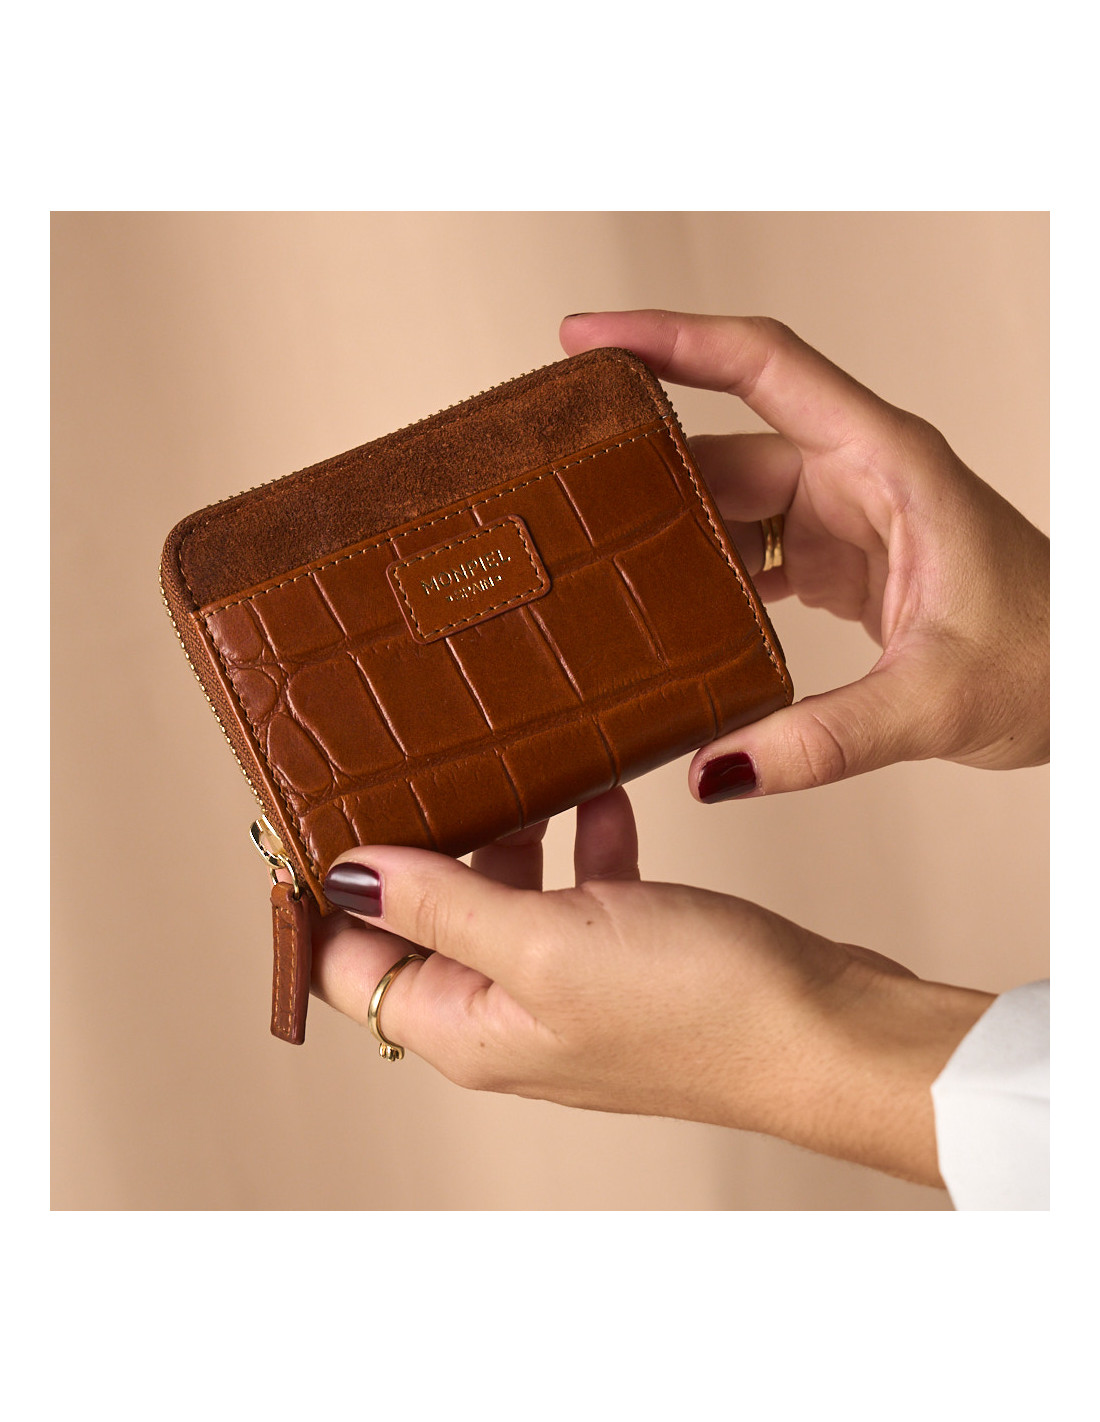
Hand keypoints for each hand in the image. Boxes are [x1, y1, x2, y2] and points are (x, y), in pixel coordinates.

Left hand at [313, 789, 992, 1186]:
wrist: (827, 1032)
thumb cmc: (699, 1008)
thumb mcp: (547, 945)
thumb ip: (442, 904)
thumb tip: (345, 873)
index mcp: (467, 1029)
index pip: (350, 964)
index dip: (324, 893)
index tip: (311, 813)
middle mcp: (507, 1016)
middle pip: (422, 923)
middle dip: (412, 847)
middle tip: (406, 765)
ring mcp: (569, 986)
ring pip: (501, 896)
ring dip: (501, 833)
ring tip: (503, 765)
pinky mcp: (625, 958)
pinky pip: (577, 889)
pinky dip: (577, 841)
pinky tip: (596, 793)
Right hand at [560, 311, 1049, 799]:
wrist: (1082, 684)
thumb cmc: (1048, 660)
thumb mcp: (935, 701)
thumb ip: (823, 740)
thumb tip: (715, 767)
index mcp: (887, 460)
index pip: (764, 364)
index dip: (672, 339)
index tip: (591, 340)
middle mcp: (858, 473)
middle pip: (727, 440)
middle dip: (642, 456)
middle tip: (558, 479)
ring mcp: (844, 515)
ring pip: (732, 498)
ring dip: (669, 526)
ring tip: (592, 550)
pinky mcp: (838, 559)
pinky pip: (750, 548)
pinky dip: (705, 575)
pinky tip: (664, 608)